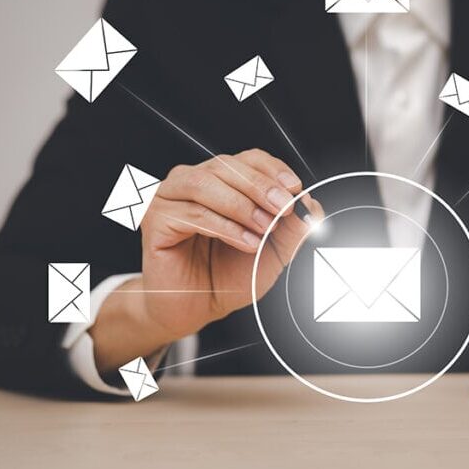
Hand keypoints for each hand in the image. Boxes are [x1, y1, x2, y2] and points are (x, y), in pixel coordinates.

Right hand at [91, 148, 321, 372]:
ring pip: (206, 184)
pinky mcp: (155, 219)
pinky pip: (191, 213)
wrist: (197, 310)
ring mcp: (169, 197)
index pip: (248, 159)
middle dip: (261, 186)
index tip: (295, 189)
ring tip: (264, 229)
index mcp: (221, 180)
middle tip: (285, 208)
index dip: (273, 170)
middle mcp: (192, 181)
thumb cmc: (229, 277)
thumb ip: (292, 229)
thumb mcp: (273, 252)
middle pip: (226, 165)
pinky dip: (224, 227)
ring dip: (241, 205)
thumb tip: (313, 206)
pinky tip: (246, 243)